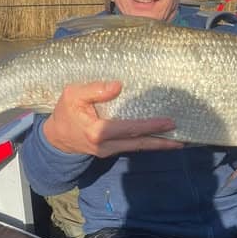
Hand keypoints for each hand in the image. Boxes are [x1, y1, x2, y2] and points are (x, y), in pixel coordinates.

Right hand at [43, 81, 182, 155]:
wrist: (54, 138)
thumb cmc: (64, 112)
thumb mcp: (73, 95)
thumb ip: (95, 90)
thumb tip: (119, 85)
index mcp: (98, 131)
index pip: (130, 129)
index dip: (150, 126)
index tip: (169, 123)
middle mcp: (105, 145)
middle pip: (138, 144)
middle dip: (161, 142)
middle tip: (181, 139)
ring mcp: (107, 151)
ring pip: (136, 148)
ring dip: (156, 145)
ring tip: (177, 142)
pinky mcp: (108, 152)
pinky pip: (130, 147)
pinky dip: (145, 143)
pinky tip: (157, 140)